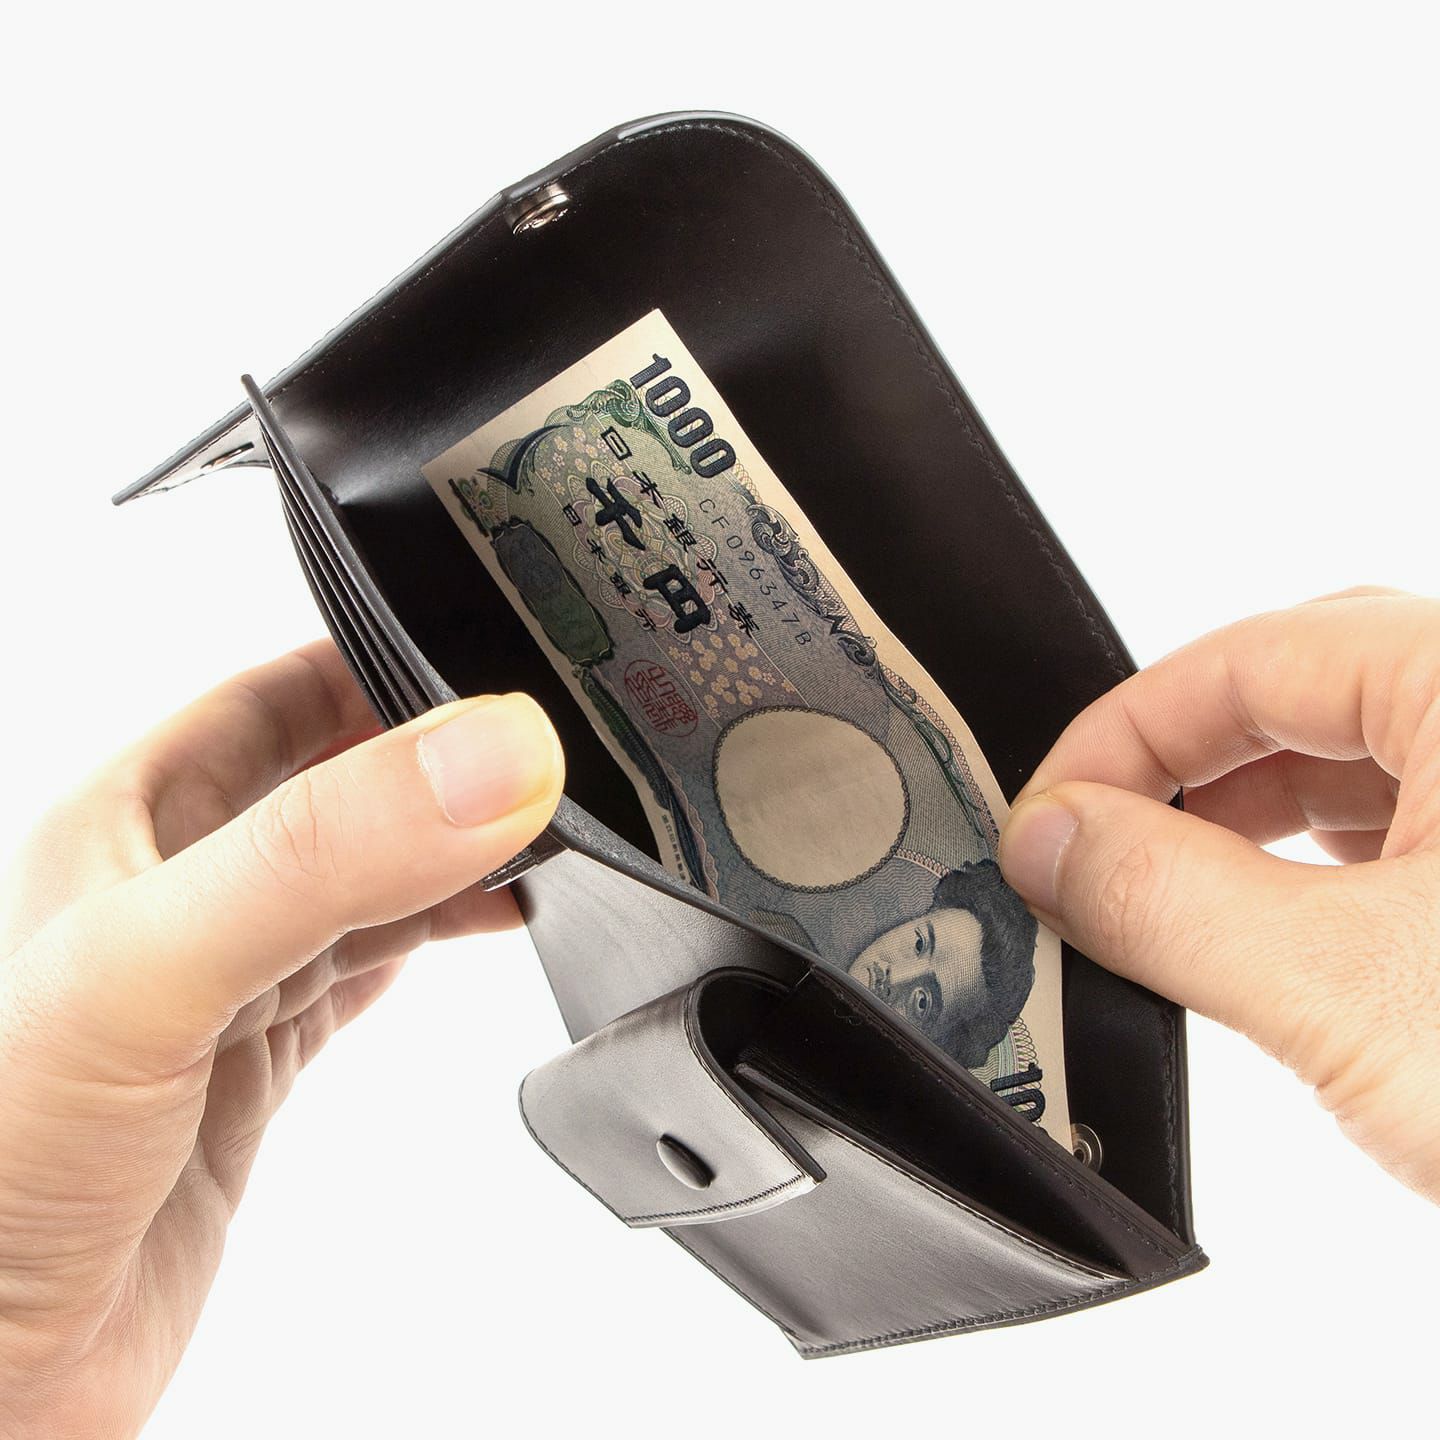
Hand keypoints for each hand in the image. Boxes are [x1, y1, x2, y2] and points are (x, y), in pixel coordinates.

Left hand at [0, 643, 563, 1437]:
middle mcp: (179, 887)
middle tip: (549, 756)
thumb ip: (321, 855)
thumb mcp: (151, 969)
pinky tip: (483, 925)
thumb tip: (492, 757)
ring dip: (454, 851)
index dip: (394, 661)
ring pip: (365, 878)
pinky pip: (363, 970)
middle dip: (445, 761)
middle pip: (342, 781)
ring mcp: (220, 980)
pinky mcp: (250, 1070)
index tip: (508, 658)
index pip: (285, 688)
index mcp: (134, 818)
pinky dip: (435, 938)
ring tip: (547, 836)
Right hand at [998, 588, 1439, 1201]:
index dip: (1123, 737)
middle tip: (1091, 853)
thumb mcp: (1344, 990)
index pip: (1248, 658)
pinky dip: (1312, 874)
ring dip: (1240, 825)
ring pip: (1355, 764)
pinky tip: (1268, 934)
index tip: (1048, 819)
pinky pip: (1404, 832)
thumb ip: (1163, 897)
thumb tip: (1048, 843)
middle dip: (1178, 773)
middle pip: (1299, 696)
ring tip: (1164, 897)